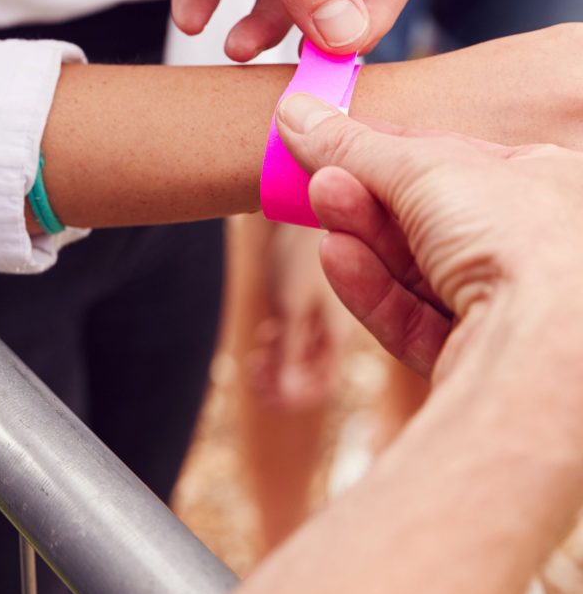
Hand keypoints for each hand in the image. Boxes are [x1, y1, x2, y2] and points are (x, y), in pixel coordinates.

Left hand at [248, 221, 352, 409]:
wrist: (298, 197)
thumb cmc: (298, 250)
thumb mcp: (290, 305)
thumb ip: (289, 351)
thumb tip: (283, 396)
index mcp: (341, 333)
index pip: (321, 384)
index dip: (292, 395)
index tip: (262, 388)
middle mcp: (338, 325)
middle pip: (312, 371)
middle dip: (282, 379)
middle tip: (253, 369)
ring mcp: (325, 310)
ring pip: (304, 352)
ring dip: (279, 360)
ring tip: (255, 355)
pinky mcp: (310, 296)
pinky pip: (299, 331)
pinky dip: (281, 339)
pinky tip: (264, 332)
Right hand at [274, 92, 582, 380]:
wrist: (548, 346)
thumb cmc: (519, 235)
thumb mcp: (424, 166)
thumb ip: (353, 144)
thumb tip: (294, 112)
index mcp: (548, 184)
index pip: (453, 158)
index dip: (385, 148)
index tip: (328, 139)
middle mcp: (537, 247)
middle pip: (428, 218)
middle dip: (365, 196)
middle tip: (317, 177)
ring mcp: (513, 307)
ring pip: (417, 270)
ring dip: (362, 236)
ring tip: (320, 203)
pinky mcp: (482, 358)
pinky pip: (418, 320)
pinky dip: (373, 290)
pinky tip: (336, 257)